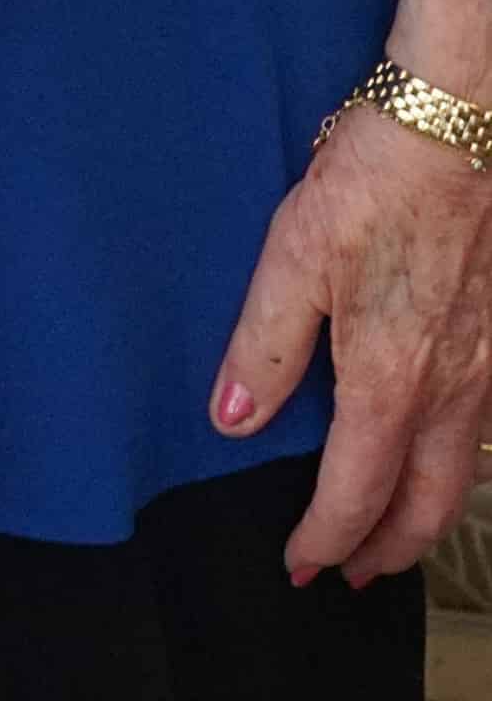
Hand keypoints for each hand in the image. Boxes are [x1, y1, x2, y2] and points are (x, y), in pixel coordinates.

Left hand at [213, 111, 491, 586]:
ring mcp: (487, 366)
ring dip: (427, 511)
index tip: (299, 566)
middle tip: (353, 575)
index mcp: (391, 382)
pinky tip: (438, 444)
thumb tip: (233, 423)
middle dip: (389, 551)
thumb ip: (264, 348)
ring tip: (394, 526)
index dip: (325, 540)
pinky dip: (456, 461)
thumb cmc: (373, 183)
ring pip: (463, 471)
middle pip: (427, 506)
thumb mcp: (292, 257)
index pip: (355, 494)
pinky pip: (484, 428)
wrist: (458, 125)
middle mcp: (452, 391)